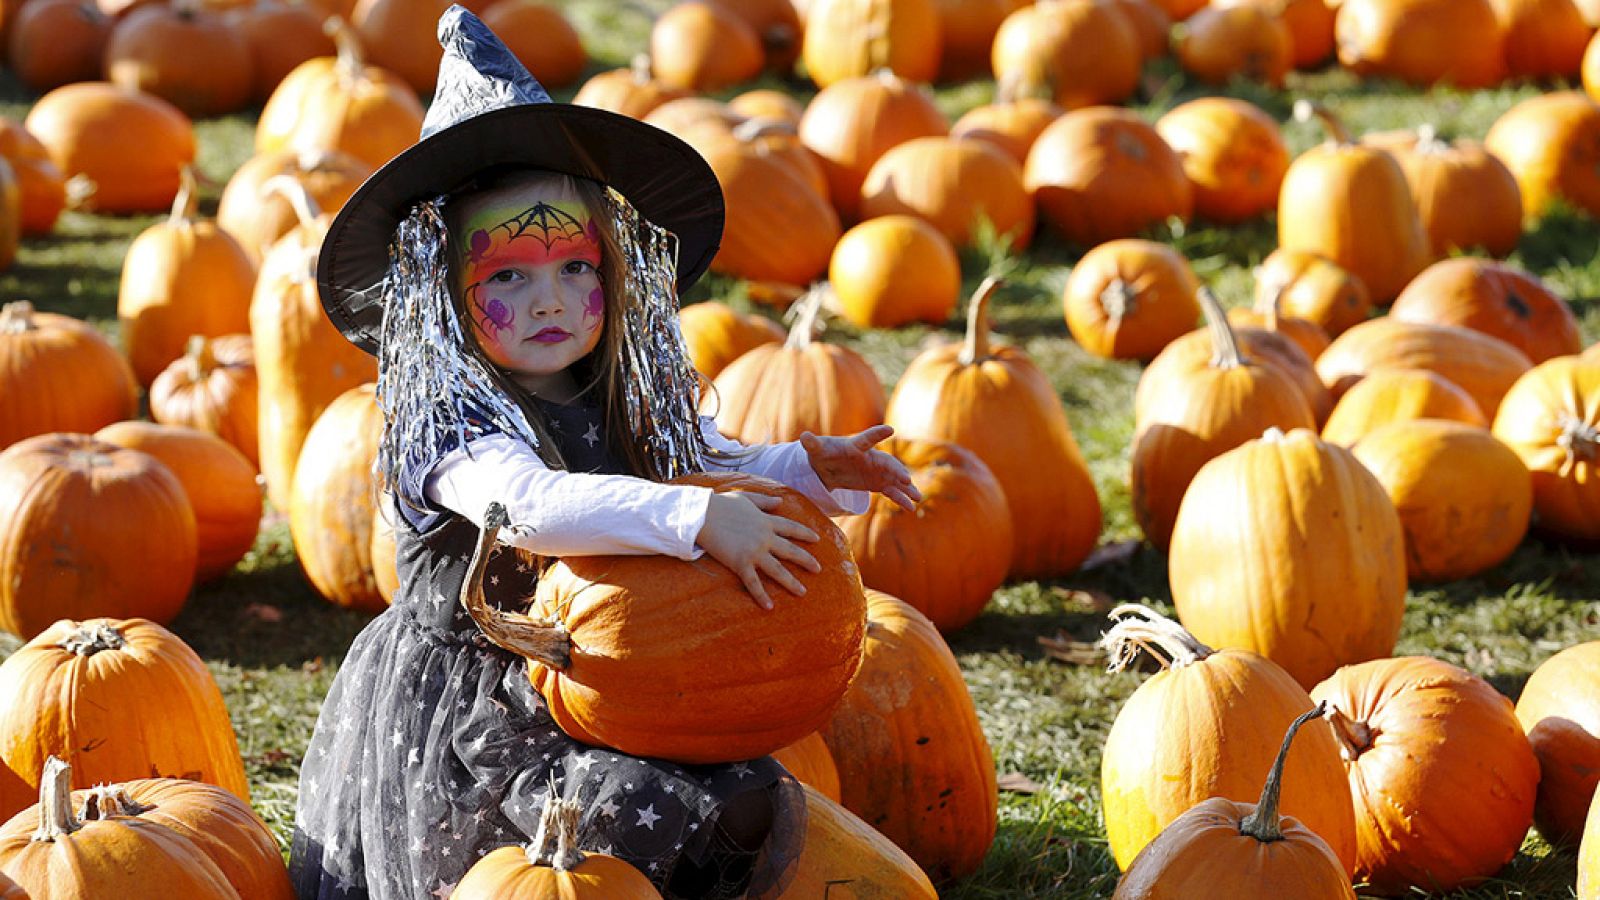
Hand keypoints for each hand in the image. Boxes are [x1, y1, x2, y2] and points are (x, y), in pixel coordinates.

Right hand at [695, 490, 821, 609]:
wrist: (702, 514)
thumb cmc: (720, 504)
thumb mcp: (746, 498)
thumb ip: (764, 501)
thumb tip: (780, 501)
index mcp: (766, 521)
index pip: (791, 528)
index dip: (805, 534)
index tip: (817, 540)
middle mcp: (765, 537)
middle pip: (791, 551)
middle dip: (806, 560)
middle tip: (819, 569)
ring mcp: (754, 551)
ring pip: (778, 570)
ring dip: (791, 582)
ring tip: (802, 592)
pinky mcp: (740, 563)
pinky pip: (753, 583)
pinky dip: (761, 596)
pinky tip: (769, 607)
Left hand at [800, 426, 921, 511]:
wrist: (828, 465)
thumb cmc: (823, 453)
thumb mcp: (816, 450)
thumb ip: (812, 444)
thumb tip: (803, 436)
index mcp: (856, 446)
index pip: (866, 439)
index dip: (877, 434)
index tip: (889, 429)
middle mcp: (870, 457)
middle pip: (886, 463)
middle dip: (897, 471)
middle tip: (906, 480)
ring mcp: (877, 471)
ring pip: (894, 479)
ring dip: (906, 487)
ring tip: (918, 497)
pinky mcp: (878, 483)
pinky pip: (892, 491)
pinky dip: (901, 499)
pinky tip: (911, 508)